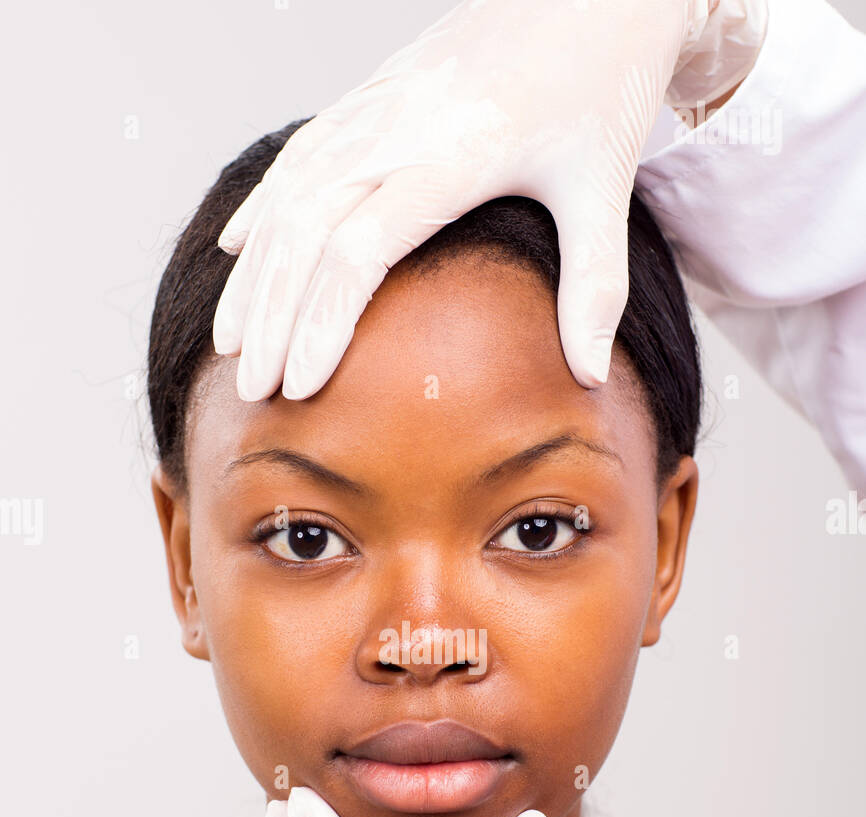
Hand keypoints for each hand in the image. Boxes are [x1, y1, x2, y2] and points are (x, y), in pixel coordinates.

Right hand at [213, 0, 767, 401]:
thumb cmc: (602, 82)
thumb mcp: (606, 187)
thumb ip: (595, 284)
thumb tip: (591, 375)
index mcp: (453, 154)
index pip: (360, 250)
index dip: (322, 321)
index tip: (301, 387)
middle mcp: (399, 127)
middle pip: (305, 230)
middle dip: (271, 316)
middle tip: (254, 389)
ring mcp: (378, 106)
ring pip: (289, 194)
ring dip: (254, 273)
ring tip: (230, 342)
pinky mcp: (374, 92)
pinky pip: (299, 154)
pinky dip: (262, 206)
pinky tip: (237, 249)